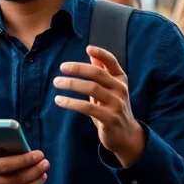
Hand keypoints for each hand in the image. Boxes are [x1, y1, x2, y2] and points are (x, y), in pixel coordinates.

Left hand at [53, 46, 145, 166]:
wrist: (126, 135)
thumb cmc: (113, 108)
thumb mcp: (110, 90)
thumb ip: (102, 73)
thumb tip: (91, 56)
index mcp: (120, 80)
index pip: (112, 62)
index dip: (101, 54)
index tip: (88, 48)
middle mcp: (120, 89)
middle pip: (98, 74)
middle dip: (78, 68)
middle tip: (62, 67)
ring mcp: (116, 104)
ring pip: (92, 88)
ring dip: (72, 84)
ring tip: (57, 82)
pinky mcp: (109, 118)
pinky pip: (87, 107)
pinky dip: (71, 103)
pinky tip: (59, 100)